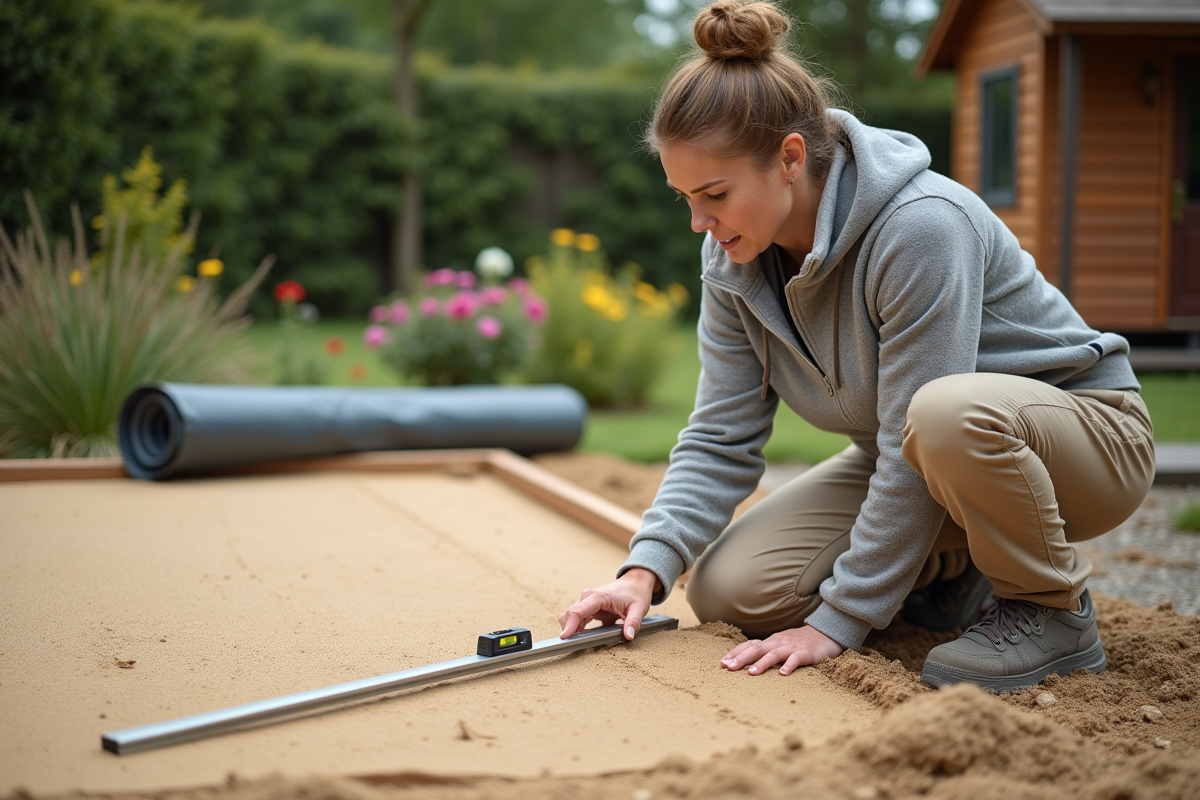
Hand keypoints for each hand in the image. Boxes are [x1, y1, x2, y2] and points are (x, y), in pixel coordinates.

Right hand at [559, 568, 658, 640]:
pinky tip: (582, 638)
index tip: (564, 638)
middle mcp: (588, 597)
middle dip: (568, 630)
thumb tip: (628, 636)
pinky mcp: (588, 607)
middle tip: (573, 645)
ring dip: (572, 630)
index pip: (577, 612)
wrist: (635, 583)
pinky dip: (576, 628)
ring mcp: (587, 601)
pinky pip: (577, 618)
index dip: (569, 626)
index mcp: (598, 597)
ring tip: (579, 643)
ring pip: (570, 616)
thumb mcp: (639, 608)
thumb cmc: (636, 594)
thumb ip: (633, 622)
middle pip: (570, 614)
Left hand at [720, 625, 843, 674]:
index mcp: (770, 641)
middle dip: (741, 658)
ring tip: (751, 673)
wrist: (824, 634)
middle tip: (728, 667)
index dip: (736, 653)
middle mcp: (778, 642)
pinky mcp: (805, 653)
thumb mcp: (780, 645)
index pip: (749, 645)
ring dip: (761, 663)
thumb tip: (745, 663)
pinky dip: (789, 666)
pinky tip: (782, 674)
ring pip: (773, 654)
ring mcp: (791, 647)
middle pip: (756, 649)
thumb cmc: (799, 643)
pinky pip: (796, 659)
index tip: (722, 663)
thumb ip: (766, 652)